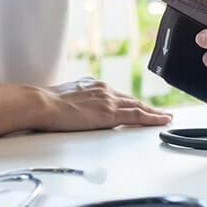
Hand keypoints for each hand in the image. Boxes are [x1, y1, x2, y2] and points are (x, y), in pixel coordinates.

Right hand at [36, 77, 171, 130]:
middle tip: (160, 113)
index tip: (138, 106)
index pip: (117, 96)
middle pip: (131, 101)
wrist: (41, 103)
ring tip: (166, 118)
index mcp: (93, 86)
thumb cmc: (45, 104)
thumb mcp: (64, 97)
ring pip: (138, 107)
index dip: (130, 102)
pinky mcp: (110, 113)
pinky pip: (137, 116)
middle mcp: (104, 90)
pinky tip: (162, 120)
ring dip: (153, 113)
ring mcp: (108, 101)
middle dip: (146, 107)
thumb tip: (74, 107)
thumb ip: (76, 101)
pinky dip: (152, 118)